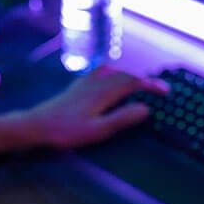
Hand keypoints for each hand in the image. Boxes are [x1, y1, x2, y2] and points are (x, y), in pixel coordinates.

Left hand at [24, 66, 169, 149]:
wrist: (37, 125)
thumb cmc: (67, 131)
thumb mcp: (98, 130)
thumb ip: (122, 118)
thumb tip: (146, 108)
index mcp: (104, 92)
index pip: (133, 83)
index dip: (151, 85)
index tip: (166, 90)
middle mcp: (96, 82)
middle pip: (124, 75)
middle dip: (143, 80)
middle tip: (158, 89)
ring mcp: (85, 82)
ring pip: (112, 72)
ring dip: (128, 76)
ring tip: (138, 84)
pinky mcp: (76, 86)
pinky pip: (99, 72)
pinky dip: (112, 73)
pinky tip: (108, 78)